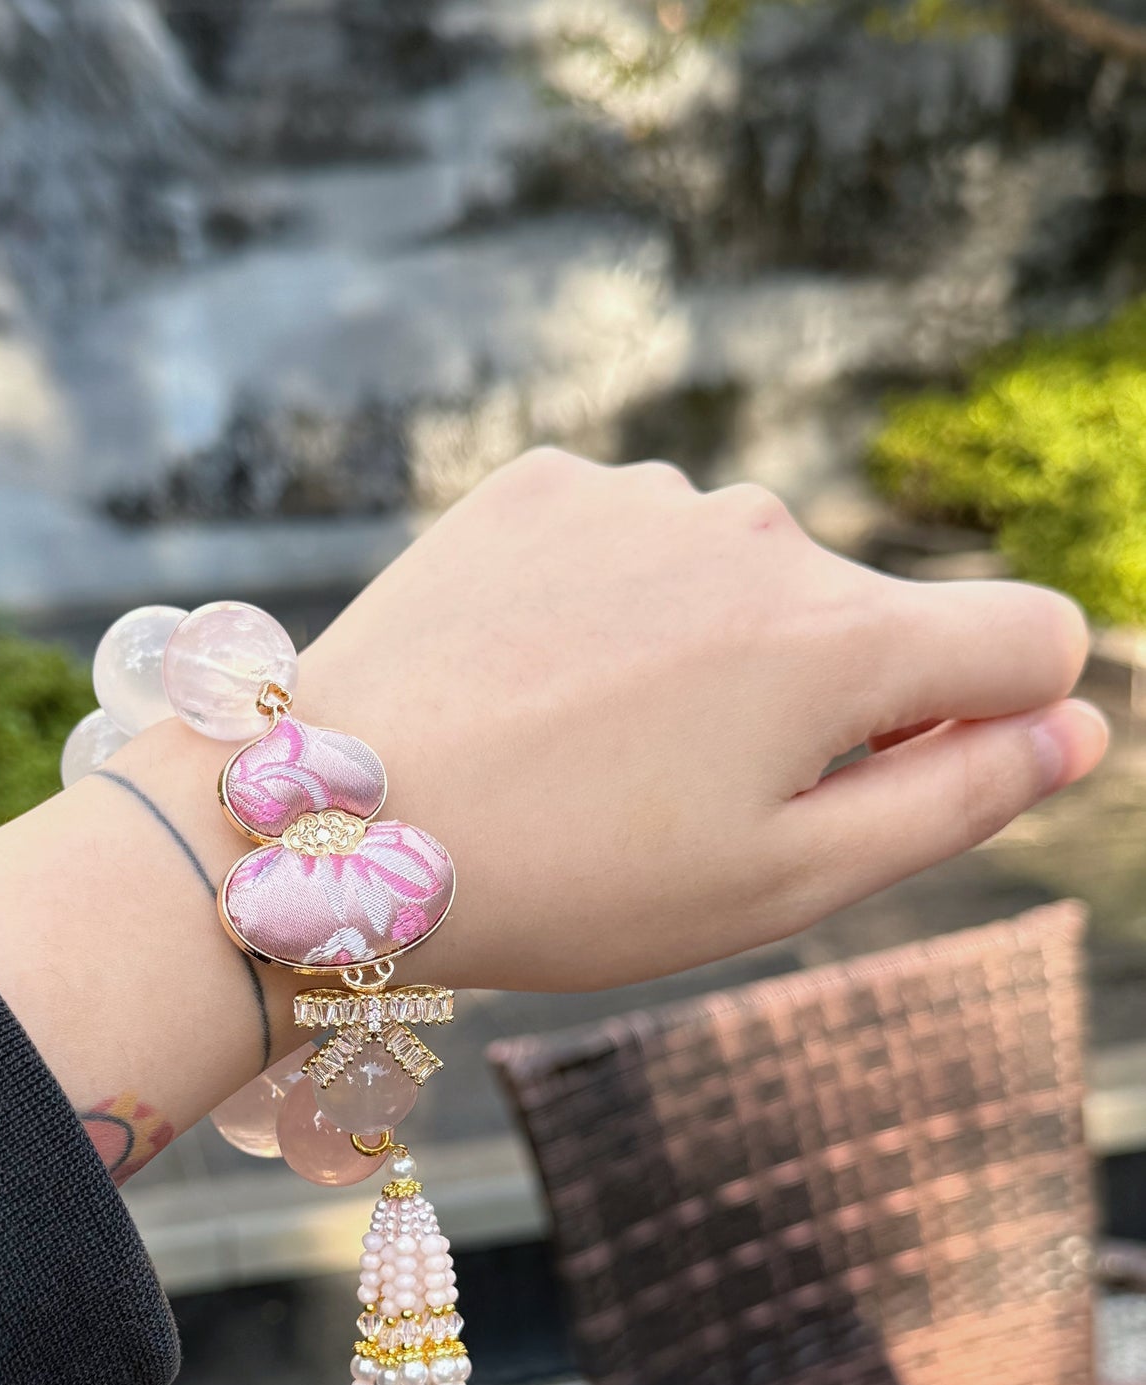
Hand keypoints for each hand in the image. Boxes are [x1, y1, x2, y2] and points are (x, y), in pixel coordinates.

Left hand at [0, 450, 1107, 1166]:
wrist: (333, 827)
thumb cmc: (571, 882)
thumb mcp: (783, 882)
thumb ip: (957, 800)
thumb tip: (1076, 729)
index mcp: (841, 642)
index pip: (1029, 637)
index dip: (999, 718)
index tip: (909, 773)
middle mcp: (760, 532)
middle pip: (867, 618)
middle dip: (825, 706)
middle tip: (688, 803)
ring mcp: (644, 493)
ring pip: (745, 577)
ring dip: (714, 653)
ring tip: (596, 748)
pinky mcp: (546, 482)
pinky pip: (639, 540)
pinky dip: (618, 606)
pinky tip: (538, 681)